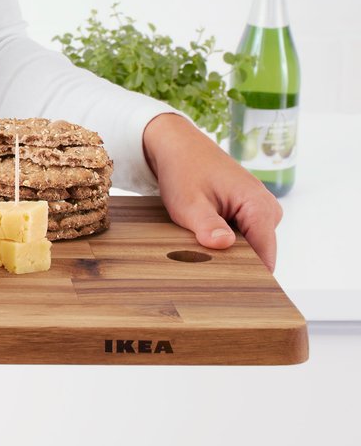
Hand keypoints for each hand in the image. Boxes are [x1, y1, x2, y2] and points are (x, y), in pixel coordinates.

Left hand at [142, 112, 283, 270]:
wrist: (178, 147)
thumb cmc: (184, 171)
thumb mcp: (189, 203)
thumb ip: (207, 225)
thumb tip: (224, 245)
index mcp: (259, 206)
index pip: (265, 254)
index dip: (250, 277)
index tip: (233, 297)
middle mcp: (267, 209)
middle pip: (258, 254)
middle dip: (236, 267)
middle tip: (206, 279)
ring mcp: (260, 211)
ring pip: (250, 248)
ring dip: (228, 256)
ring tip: (202, 261)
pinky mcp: (249, 212)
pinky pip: (243, 238)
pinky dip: (225, 245)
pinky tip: (205, 248)